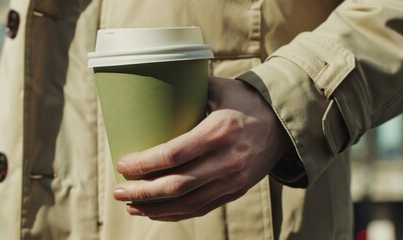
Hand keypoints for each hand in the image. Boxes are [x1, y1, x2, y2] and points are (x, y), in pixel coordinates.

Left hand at [113, 76, 291, 220]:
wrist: (284, 123)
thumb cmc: (246, 102)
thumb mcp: (220, 89)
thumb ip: (188, 92)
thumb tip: (153, 92)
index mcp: (219, 131)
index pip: (173, 154)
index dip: (143, 163)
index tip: (122, 164)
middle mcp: (227, 160)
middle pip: (176, 184)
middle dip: (141, 191)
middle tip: (118, 190)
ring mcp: (233, 180)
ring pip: (187, 203)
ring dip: (154, 208)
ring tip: (130, 205)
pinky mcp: (236, 191)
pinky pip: (202, 208)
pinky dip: (176, 213)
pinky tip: (156, 211)